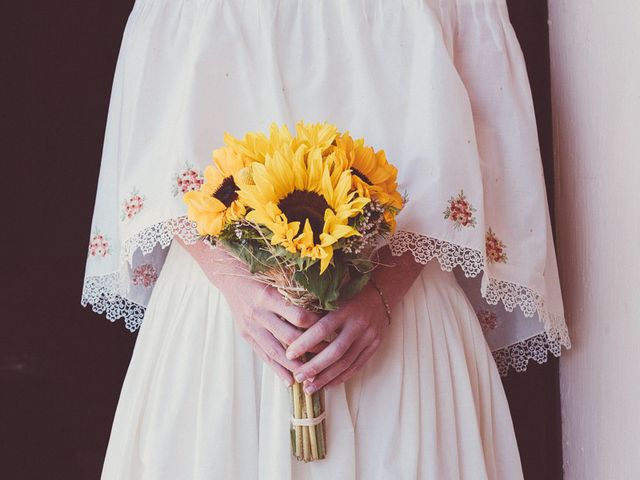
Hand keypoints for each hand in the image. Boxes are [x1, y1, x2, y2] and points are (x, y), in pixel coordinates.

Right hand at [176, 238, 323, 385]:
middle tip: (329, 355)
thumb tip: (324, 306)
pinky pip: (263, 356)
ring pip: (276, 351)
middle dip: (311, 348)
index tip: (331, 330)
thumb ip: (296, 293)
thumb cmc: (260, 273)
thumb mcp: (277, 278)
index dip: (316, 325)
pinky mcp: (246, 335)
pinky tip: (288, 381)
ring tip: (311, 375)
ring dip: (295, 365)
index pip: (298, 316)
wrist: (229, 276)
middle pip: (289, 337)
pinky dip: (277, 369)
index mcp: (269, 296)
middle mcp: (258, 313)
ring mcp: (250, 326)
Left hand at [285, 246, 424, 392]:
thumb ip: (318, 312)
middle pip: (335, 352)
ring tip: (309, 388)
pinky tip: (327, 385)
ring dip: (326, 378)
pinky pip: (357, 366)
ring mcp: (369, 336)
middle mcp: (358, 324)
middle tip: (298, 377)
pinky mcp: (375, 345)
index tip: (289, 354)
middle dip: (314, 367)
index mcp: (345, 309)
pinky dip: (341, 378)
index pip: (322, 329)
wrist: (382, 293)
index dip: (304, 344)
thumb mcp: (334, 297)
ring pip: (346, 363)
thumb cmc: (349, 294)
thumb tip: (291, 330)